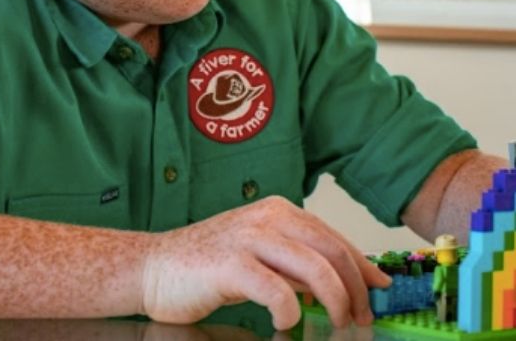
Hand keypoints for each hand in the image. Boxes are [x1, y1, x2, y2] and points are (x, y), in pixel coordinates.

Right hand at [139, 196, 390, 329]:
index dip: (363, 267)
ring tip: (336, 324)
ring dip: (335, 302)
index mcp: (278, 211)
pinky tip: (285, 324)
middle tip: (361, 317)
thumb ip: (295, 264)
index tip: (380, 290)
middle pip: (332, 251)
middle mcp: (267, 217)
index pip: (334, 237)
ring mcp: (248, 238)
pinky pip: (277, 292)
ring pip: (314, 268)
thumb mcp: (261, 256)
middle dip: (356, 288)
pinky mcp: (230, 264)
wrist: (155, 266)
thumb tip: (340, 284)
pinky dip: (291, 312)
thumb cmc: (207, 264)